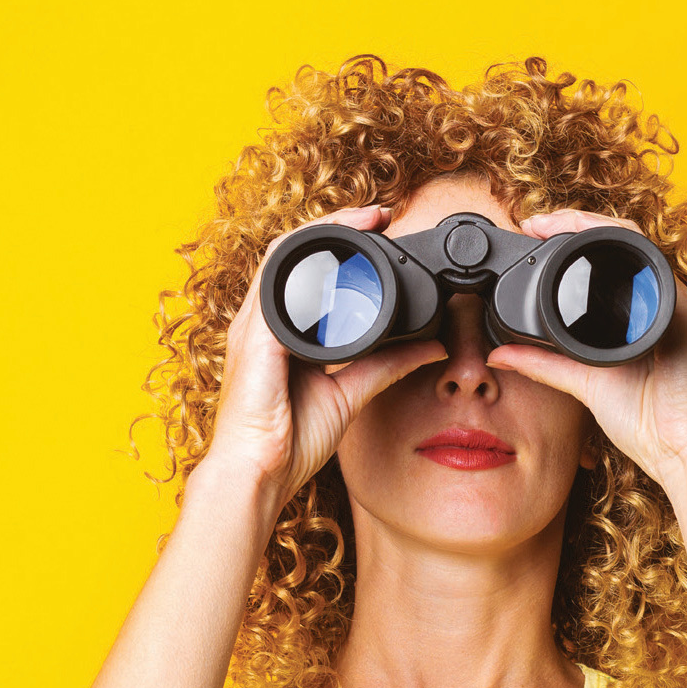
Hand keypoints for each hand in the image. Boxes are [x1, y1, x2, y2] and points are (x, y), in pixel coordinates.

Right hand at [201, 204, 447, 505]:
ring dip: (325, 231)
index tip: (385, 232)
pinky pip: (277, 287)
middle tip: (381, 213)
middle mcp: (266, 324)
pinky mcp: (255, 340)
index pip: (312, 274)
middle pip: (298, 254)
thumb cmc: (291, 441)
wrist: (260, 474)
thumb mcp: (351, 394)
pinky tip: (335, 250)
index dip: (346, 248)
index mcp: (285, 334)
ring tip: (365, 218)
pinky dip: (306, 262)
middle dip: (339, 226)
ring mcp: (255, 328)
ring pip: (285, 257)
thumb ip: (387, 366)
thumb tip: (431, 347)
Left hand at [485, 209, 686, 489]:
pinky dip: (619, 248)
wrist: (683, 451)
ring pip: (634, 243)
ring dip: (592, 226)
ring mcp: (673, 302)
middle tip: (534, 222)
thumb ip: (542, 365)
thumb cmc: (647, 423)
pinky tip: (589, 242)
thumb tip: (498, 355)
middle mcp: (656, 301)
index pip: (602, 262)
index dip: (566, 240)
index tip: (529, 233)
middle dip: (574, 223)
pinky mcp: (682, 311)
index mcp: (635, 314)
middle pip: (617, 243)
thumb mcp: (584, 383)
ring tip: (552, 222)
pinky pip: (652, 264)